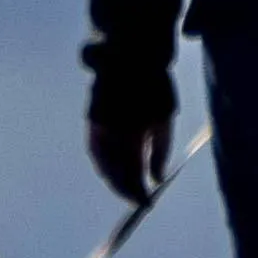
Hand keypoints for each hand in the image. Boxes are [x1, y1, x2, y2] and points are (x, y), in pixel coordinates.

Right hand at [84, 46, 175, 215]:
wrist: (129, 55)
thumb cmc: (155, 85)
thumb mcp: (166, 116)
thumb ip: (160, 150)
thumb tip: (157, 178)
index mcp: (130, 132)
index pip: (132, 172)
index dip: (138, 191)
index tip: (147, 203)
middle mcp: (109, 133)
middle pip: (114, 172)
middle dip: (126, 188)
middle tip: (139, 199)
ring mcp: (97, 127)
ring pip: (102, 164)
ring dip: (114, 178)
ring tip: (129, 187)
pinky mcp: (91, 120)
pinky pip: (95, 151)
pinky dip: (105, 164)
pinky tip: (116, 169)